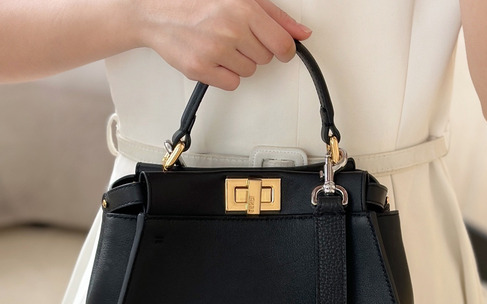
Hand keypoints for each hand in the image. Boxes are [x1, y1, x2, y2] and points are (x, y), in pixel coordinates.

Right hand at [133, 0, 311, 89]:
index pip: (282, 44)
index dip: (284, 50)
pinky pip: (232, 83)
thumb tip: (301, 34)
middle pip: (265, 59)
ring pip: (249, 72)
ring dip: (238, 63)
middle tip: (234, 38)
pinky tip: (213, 58)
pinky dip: (225, 75)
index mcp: (244, 9)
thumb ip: (275, 17)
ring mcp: (215, 51)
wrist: (156, 12)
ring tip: (220, 45)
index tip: (279, 50)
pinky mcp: (201, 69)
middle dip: (254, 50)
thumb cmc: (196, 3)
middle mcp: (231, 30)